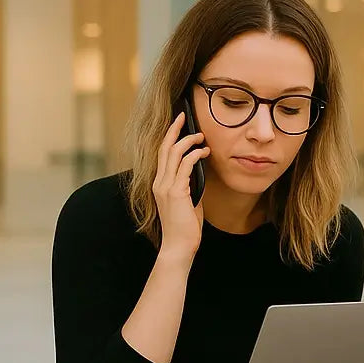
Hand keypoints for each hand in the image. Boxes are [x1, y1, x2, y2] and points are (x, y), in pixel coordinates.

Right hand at [153, 112, 208, 263]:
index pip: (162, 154)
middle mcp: (159, 182)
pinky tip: (204, 152)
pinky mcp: (176, 192)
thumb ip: (190, 186)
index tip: (179, 125)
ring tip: (201, 137)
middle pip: (164, 147)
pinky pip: (184, 165)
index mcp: (160, 184)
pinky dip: (194, 155)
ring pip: (174, 153)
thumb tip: (200, 173)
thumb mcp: (189, 202)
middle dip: (175, 130)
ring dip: (189, 141)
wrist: (179, 246)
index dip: (169, 137)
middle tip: (184, 116)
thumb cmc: (185, 228)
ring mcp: (165, 186)